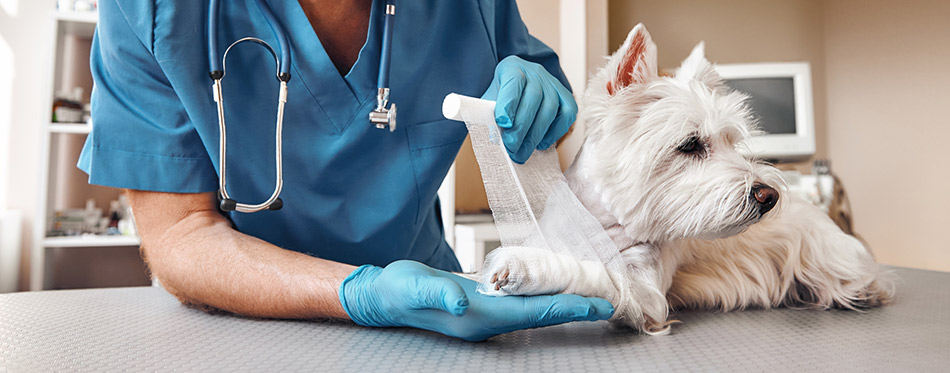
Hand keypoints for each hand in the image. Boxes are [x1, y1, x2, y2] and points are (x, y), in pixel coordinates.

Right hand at [339, 260, 613, 341]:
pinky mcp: (483, 302)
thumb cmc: (399, 290)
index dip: (569, 309)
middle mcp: (490, 319)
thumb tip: (464, 301)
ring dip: (564, 301)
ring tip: (591, 291)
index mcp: (480, 317)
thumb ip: (439, 292)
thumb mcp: (415, 287)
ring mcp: (487, 312)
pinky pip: (524, 300)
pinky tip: (554, 284)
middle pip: (544, 314)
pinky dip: (544, 293)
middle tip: (609, 298)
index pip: (536, 313)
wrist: (384, 295)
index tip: (598, 305)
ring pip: (536, 308)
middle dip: (576, 307)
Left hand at [482, 55, 577, 163]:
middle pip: (534, 97)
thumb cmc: (501, 100)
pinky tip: (540, 144)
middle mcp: (535, 72)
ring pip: (550, 108)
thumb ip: (490, 116)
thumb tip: (496, 138)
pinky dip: (554, 132)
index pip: (514, 80)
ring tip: (522, 152)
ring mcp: (553, 83)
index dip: (509, 103)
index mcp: (512, 67)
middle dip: (521, 126)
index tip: (503, 123)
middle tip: (512, 147)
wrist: (518, 94)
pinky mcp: (566, 97)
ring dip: (536, 134)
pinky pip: (567, 114)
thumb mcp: (489, 103)